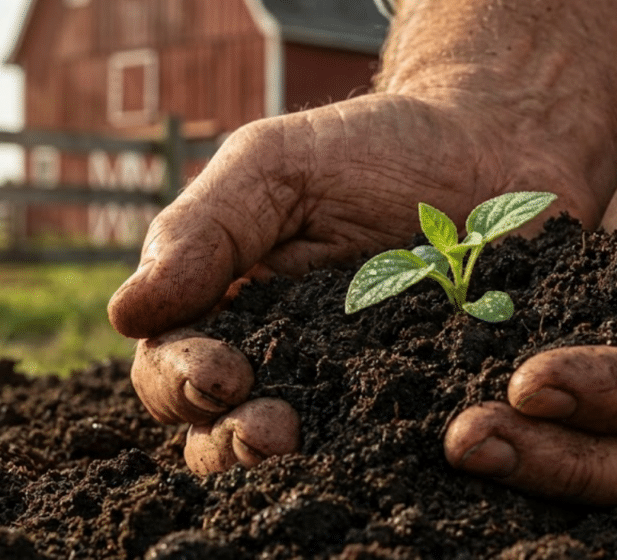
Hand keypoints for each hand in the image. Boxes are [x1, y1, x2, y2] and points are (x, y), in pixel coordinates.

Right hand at [109, 92, 602, 473]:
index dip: (181, 382)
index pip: (173, 369)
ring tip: (302, 446)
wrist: (491, 151)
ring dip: (284, 466)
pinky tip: (395, 450)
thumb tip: (125, 313)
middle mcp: (282, 364)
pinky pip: (391, 450)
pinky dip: (381, 460)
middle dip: (229, 442)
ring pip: (294, 457)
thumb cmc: (374, 152)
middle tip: (269, 432)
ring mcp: (352, 392)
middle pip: (220, 433)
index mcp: (231, 310)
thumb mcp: (276, 166)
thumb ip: (204, 230)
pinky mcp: (423, 406)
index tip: (222, 374)